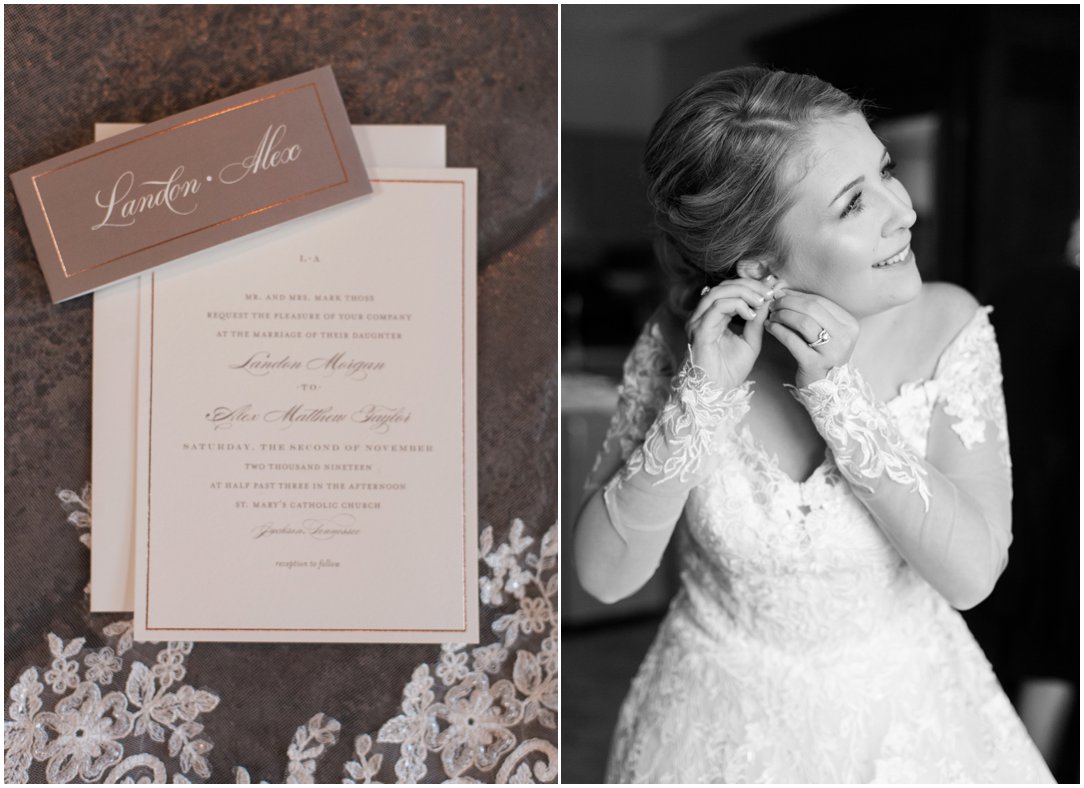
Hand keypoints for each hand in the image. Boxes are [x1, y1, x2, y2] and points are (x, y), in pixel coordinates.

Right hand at [684, 276, 780, 390]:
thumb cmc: (730, 370)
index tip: (771, 288)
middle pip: (723, 286)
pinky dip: (736, 305)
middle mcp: (701, 315)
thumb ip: (757, 319)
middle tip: (768, 292)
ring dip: (744, 293)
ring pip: (719, 292)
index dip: (751, 285)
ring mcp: (698, 322)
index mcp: (711, 316)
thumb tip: (767, 298)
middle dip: (749, 285)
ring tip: (761, 301)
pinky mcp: (699, 330)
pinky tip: (750, 314)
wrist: (718, 391)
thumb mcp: (751, 340)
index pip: (729, 289)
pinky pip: (717, 307)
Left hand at [765, 290, 858, 387]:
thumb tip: (784, 291)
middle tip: (772, 304)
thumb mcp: (825, 332)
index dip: (797, 295)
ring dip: (782, 315)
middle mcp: (845, 336)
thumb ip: (811, 312)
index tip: (780, 294)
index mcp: (849, 324)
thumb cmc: (821, 355)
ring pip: (803, 322)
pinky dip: (778, 330)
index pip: (820, 301)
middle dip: (788, 303)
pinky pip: (792, 340)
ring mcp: (832, 351)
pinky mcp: (815, 363)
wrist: (825, 388)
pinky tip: (769, 327)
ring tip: (771, 315)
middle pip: (812, 308)